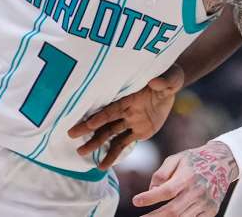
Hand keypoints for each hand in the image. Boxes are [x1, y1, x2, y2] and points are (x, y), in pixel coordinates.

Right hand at [68, 64, 183, 169]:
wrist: (170, 84)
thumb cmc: (169, 76)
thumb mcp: (171, 77)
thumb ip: (164, 81)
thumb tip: (155, 82)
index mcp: (130, 97)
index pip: (113, 109)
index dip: (101, 116)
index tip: (87, 124)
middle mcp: (126, 110)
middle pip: (104, 122)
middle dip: (88, 129)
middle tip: (70, 136)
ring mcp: (130, 121)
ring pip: (109, 135)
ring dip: (96, 144)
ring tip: (81, 153)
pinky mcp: (139, 132)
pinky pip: (124, 144)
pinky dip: (113, 155)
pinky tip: (102, 166)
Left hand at [132, 140, 236, 216]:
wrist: (223, 162)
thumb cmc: (195, 160)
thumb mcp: (176, 158)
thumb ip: (161, 173)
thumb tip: (152, 190)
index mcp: (187, 177)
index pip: (166, 191)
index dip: (150, 198)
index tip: (135, 201)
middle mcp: (197, 191)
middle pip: (172, 211)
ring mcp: (205, 203)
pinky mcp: (211, 211)